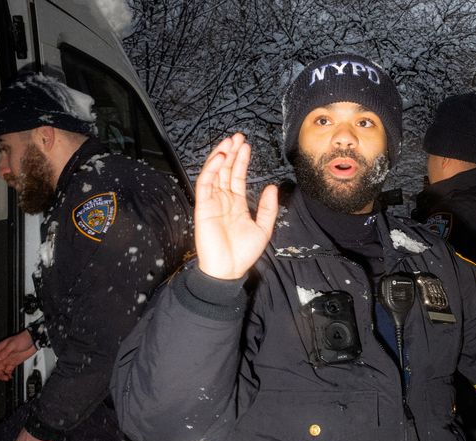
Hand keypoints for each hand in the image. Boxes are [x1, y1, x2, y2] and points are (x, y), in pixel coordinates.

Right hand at [0, 330, 35, 380]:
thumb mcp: (13, 344)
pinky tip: (9, 377)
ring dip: (1, 375)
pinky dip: (7, 374)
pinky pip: (8, 370)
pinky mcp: (13, 363)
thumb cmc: (23, 339)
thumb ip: (5, 352)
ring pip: (0, 370)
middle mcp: (1, 356)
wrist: (33, 341)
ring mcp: (7, 360)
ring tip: (4, 378)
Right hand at [194, 133, 278, 279]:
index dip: (241, 161)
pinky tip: (220, 157)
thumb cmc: (243, 253)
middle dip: (231, 153)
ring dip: (221, 156)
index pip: (237, 176)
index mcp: (236, 204)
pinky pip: (205, 183)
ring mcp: (212, 202)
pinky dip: (211, 169)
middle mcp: (223, 200)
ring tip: (229, 142)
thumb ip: (268, 207)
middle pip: (226, 171)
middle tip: (237, 136)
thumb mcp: (263, 228)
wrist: (228, 269)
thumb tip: (272, 187)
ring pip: (214, 173)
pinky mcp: (203, 206)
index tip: (246, 146)